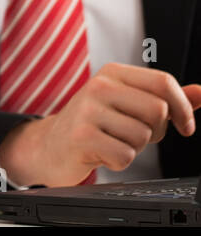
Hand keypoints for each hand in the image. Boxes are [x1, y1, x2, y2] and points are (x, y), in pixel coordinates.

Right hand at [0, 62, 200, 186]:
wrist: (51, 145)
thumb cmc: (96, 124)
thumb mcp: (128, 104)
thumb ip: (166, 98)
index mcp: (112, 73)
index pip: (163, 82)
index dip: (183, 108)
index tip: (185, 126)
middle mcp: (98, 86)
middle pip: (158, 110)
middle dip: (155, 131)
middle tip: (134, 134)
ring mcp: (87, 110)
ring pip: (143, 135)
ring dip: (134, 147)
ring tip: (112, 141)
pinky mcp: (82, 136)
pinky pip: (125, 155)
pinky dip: (119, 161)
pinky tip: (102, 153)